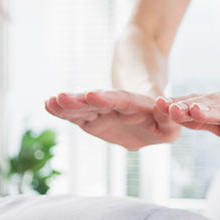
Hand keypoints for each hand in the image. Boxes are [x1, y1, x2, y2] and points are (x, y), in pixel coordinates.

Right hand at [45, 90, 181, 149]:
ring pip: (83, 108)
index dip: (106, 99)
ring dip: (67, 105)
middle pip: (96, 102)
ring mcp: (102, 112)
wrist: (149, 116)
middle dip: (80, 101)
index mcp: (135, 106)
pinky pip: (76, 116)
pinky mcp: (92, 121)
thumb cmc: (162, 121)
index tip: (91, 95)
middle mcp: (116, 106)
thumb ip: (168, 120)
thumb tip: (162, 109)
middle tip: (61, 97)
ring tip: (51, 101)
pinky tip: (48, 106)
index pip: (121, 101)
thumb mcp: (170, 124)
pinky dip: (64, 112)